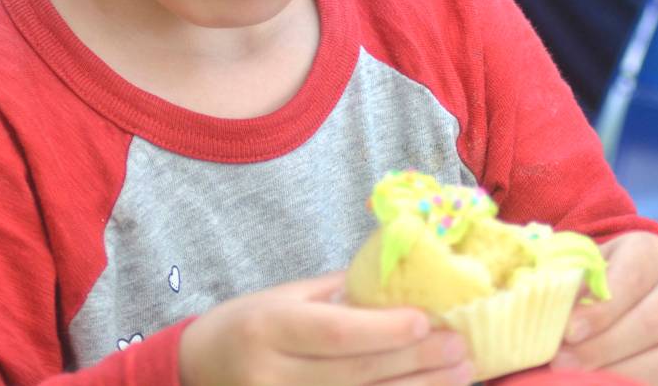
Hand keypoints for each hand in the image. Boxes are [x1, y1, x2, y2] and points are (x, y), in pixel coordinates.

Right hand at [178, 272, 474, 385]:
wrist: (197, 371)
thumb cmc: (248, 324)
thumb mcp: (284, 298)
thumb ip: (338, 295)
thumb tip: (401, 281)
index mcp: (269, 327)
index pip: (335, 333)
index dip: (384, 330)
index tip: (427, 321)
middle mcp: (272, 377)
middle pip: (356, 374)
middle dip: (416, 362)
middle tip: (460, 348)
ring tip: (460, 375)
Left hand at [550, 232, 657, 385]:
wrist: (627, 290)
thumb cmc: (594, 273)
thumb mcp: (580, 265)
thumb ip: (568, 281)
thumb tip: (549, 310)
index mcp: (652, 252)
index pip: (633, 277)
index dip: (602, 308)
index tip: (568, 330)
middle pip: (652, 321)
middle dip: (604, 346)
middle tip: (562, 361)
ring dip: (620, 371)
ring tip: (577, 377)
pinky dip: (633, 384)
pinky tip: (600, 384)